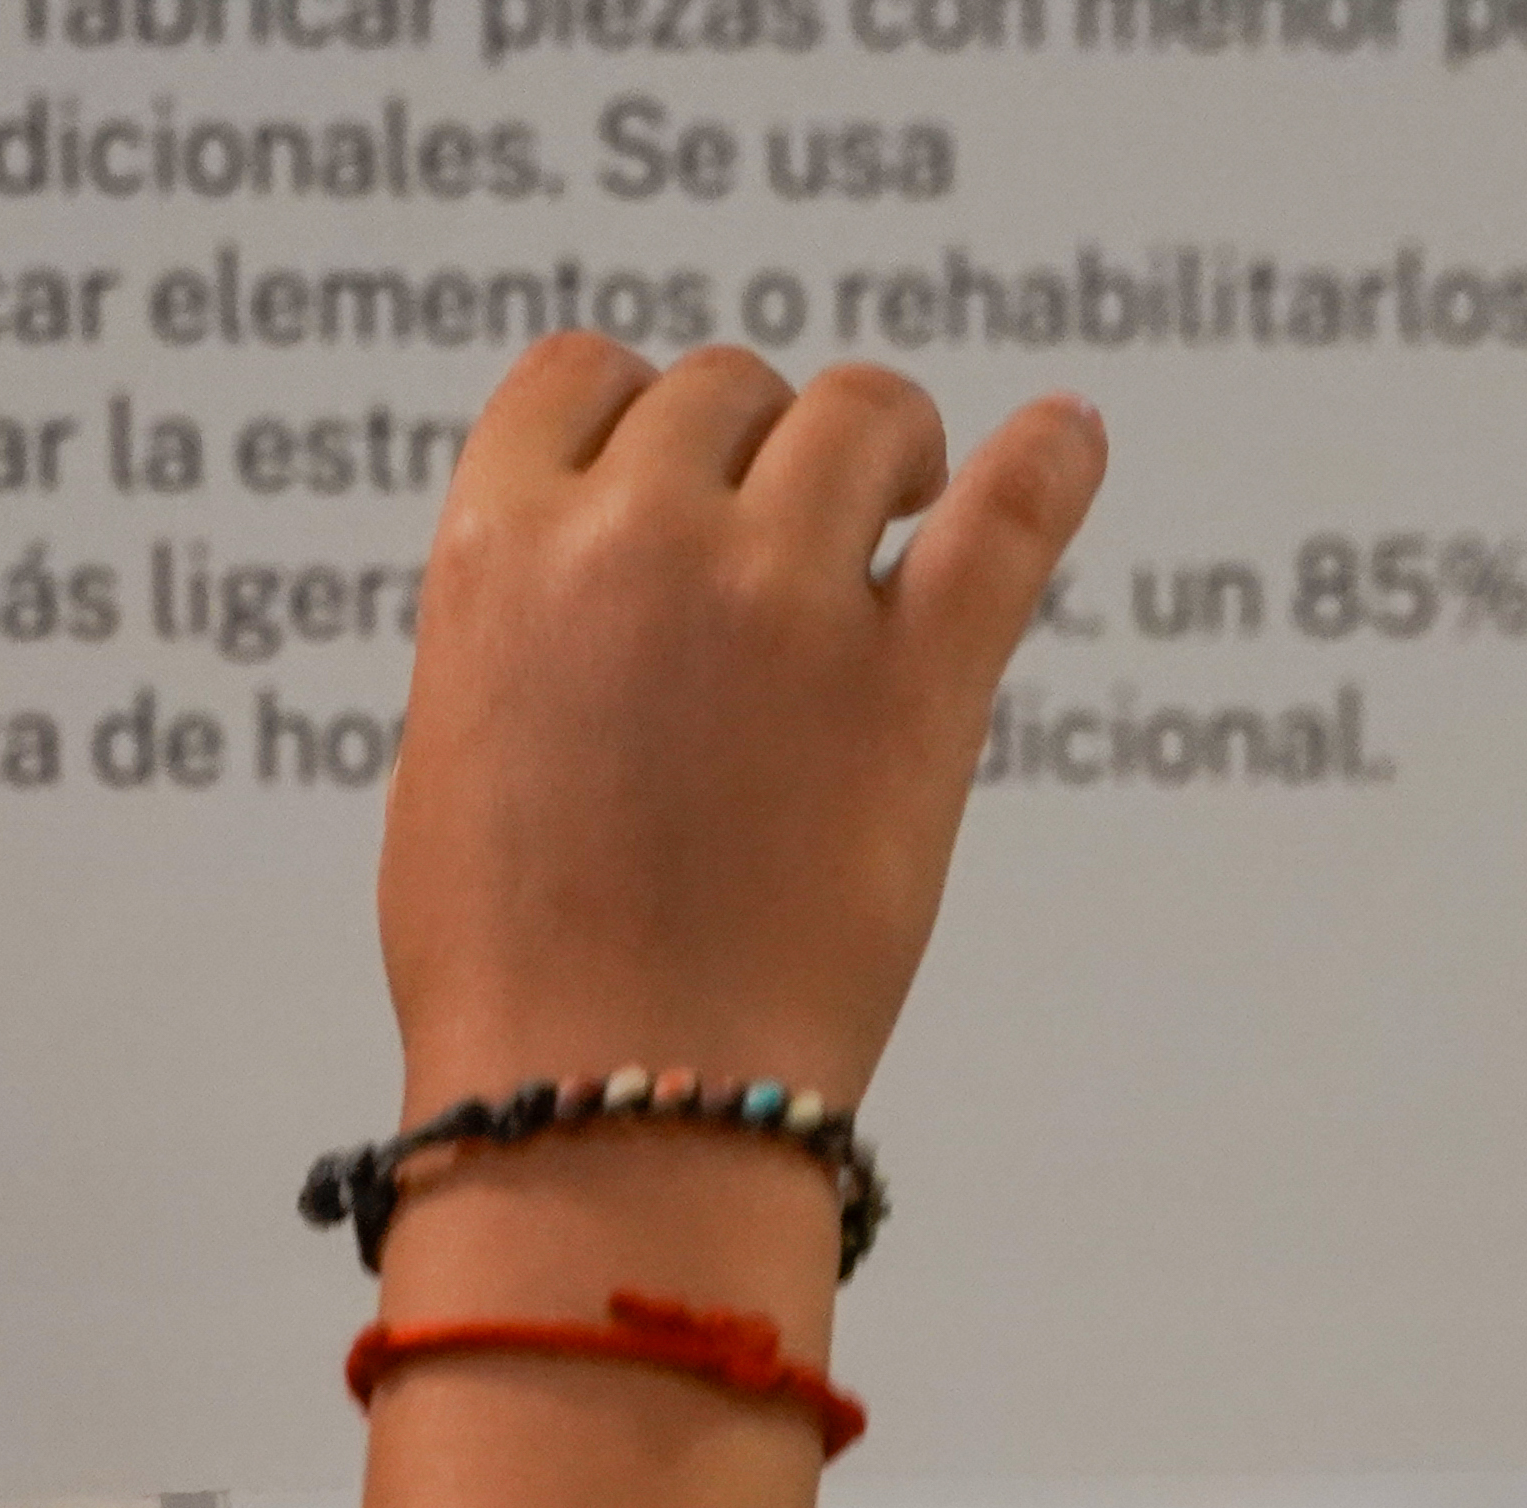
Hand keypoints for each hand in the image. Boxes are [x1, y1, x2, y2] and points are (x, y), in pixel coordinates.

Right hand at [378, 342, 1103, 1123]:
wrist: (614, 1108)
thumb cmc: (514, 975)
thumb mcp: (457, 758)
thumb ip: (526, 632)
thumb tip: (591, 588)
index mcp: (498, 549)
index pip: (577, 379)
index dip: (634, 413)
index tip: (676, 466)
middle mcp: (640, 538)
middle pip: (724, 393)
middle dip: (754, 452)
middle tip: (791, 532)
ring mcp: (784, 598)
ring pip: (859, 416)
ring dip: (883, 449)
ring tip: (907, 511)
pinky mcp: (916, 679)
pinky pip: (1010, 515)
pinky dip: (1052, 461)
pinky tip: (1069, 442)